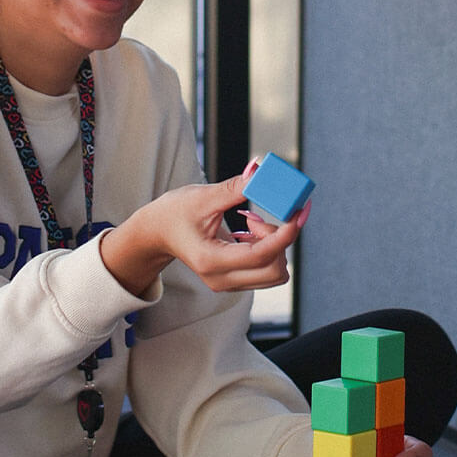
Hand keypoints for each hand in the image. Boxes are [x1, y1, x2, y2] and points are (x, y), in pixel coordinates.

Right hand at [100, 165, 309, 294]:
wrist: (157, 233)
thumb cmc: (175, 213)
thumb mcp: (203, 197)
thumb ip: (235, 188)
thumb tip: (263, 173)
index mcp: (211, 261)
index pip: (262, 255)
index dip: (287, 233)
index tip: (300, 210)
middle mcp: (221, 280)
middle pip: (275, 270)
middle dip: (278, 239)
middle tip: (259, 214)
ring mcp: (228, 283)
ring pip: (274, 272)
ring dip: (274, 245)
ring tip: (251, 222)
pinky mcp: (234, 280)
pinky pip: (266, 270)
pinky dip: (267, 248)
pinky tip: (248, 229)